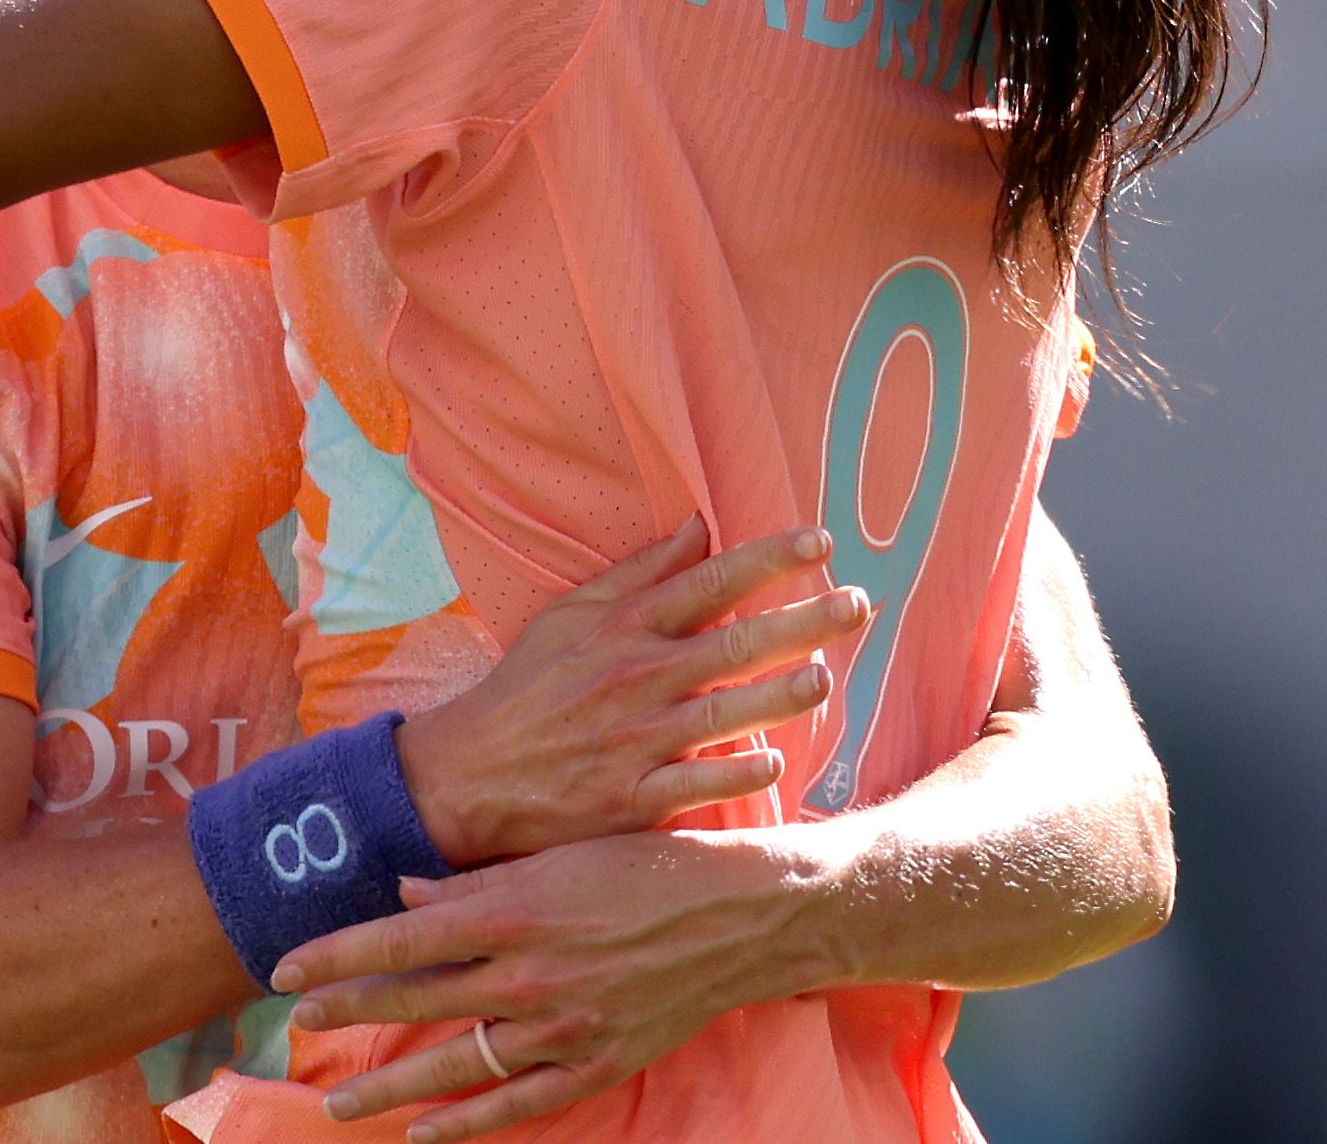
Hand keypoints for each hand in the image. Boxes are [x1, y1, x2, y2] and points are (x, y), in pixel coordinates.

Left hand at [274, 831, 820, 1142]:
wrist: (742, 915)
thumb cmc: (647, 867)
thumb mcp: (557, 854)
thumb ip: (476, 882)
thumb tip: (403, 891)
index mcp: (515, 911)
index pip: (401, 937)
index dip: (338, 954)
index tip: (287, 968)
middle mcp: (529, 974)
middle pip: (416, 1000)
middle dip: (348, 1011)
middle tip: (297, 1023)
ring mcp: (562, 1028)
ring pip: (456, 1063)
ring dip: (392, 1086)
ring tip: (342, 1104)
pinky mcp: (595, 1064)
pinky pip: (517, 1104)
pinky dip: (467, 1124)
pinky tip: (423, 1134)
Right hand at [395, 517, 868, 865]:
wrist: (469, 775)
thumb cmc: (529, 689)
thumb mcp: (571, 616)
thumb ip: (639, 573)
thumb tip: (698, 526)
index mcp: (624, 628)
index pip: (708, 582)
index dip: (767, 558)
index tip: (821, 539)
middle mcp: (634, 678)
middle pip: (731, 643)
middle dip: (800, 621)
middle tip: (858, 603)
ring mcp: (633, 741)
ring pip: (720, 714)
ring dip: (776, 696)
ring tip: (825, 678)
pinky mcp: (629, 800)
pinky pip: (692, 786)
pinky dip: (732, 775)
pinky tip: (774, 764)